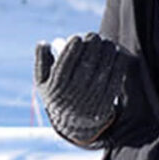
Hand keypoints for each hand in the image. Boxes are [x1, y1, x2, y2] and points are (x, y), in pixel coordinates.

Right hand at [34, 33, 129, 147]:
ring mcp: (91, 99)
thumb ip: (41, 62)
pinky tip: (116, 53)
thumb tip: (43, 43)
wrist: (75, 123)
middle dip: (92, 45)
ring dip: (106, 51)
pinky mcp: (106, 101)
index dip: (72, 48)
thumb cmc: (58, 94)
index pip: (65, 64)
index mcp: (56, 88)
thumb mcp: (42, 83)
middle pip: (86, 64)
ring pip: (102, 69)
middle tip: (94, 35)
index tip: (77, 37)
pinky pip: (115, 78)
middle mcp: (74, 94)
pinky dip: (117, 63)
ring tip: (106, 42)